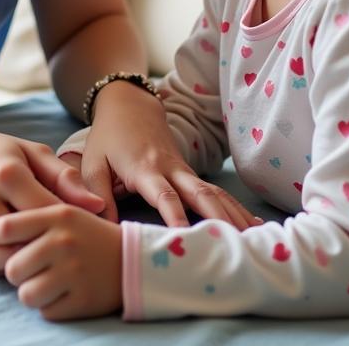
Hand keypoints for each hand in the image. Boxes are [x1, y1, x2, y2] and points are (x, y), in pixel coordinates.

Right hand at [0, 120, 104, 268]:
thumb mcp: (30, 153)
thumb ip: (64, 179)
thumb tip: (98, 206)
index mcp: (7, 173)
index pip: (48, 214)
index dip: (64, 225)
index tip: (72, 228)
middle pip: (25, 243)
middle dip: (41, 246)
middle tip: (50, 244)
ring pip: (2, 260)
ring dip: (17, 257)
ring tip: (26, 244)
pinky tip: (0, 244)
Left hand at [0, 204, 122, 319]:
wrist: (132, 258)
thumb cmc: (83, 234)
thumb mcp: (59, 212)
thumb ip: (23, 220)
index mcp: (55, 213)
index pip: (4, 227)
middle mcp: (63, 241)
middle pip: (11, 268)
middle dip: (14, 272)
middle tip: (27, 267)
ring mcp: (74, 272)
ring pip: (26, 294)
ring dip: (31, 292)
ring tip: (45, 280)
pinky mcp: (83, 299)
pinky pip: (47, 312)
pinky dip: (50, 306)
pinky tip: (63, 292)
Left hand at [81, 81, 260, 228]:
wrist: (129, 106)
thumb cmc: (109, 138)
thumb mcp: (94, 163)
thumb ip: (97, 195)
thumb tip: (105, 227)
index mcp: (144, 169)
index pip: (164, 194)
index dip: (176, 214)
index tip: (187, 235)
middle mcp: (169, 168)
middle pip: (199, 192)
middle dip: (219, 217)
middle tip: (237, 242)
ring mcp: (184, 169)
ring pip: (213, 192)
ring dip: (233, 214)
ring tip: (254, 238)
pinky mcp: (190, 173)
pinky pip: (215, 191)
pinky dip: (234, 206)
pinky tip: (252, 223)